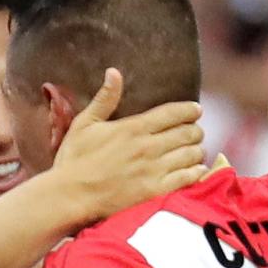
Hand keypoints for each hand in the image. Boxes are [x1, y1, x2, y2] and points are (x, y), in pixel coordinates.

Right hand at [48, 69, 206, 224]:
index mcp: (133, 128)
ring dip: (197, 150)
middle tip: (194, 132)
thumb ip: (104, 99)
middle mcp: (148, 147)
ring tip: (194, 150)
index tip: (196, 110)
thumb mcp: (85, 124)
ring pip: (191, 155)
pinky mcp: (155, 191)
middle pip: (188, 133)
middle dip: (195, 130)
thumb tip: (114, 71)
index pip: (173, 113)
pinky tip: (196, 169)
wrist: (70, 196)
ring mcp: (153, 170)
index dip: (190, 110)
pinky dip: (196, 171)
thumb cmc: (74, 160)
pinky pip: (186, 178)